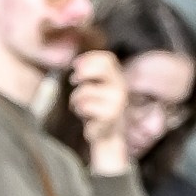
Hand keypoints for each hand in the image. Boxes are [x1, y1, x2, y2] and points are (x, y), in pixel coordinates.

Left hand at [68, 49, 129, 173]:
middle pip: (100, 69)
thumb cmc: (98, 109)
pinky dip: (79, 110)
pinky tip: (85, 117)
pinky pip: (85, 106)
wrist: (108, 137)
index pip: (107, 59)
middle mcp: (121, 88)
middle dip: (82, 73)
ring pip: (86, 90)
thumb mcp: (97, 88)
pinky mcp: (110, 116)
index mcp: (119, 78)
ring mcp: (117, 102)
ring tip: (79, 106)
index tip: (75, 65)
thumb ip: (91, 74)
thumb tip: (76, 64)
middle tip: (74, 80)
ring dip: (76, 98)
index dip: (89, 59)